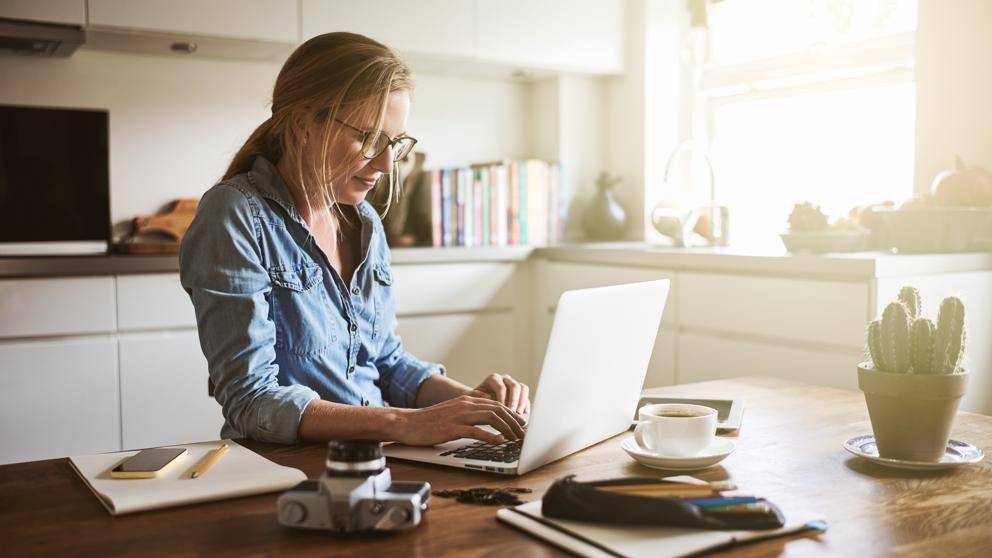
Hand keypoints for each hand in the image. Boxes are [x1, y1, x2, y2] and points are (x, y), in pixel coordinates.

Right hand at [394, 394, 526, 445]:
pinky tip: (499, 443)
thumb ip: (469, 411)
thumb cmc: (429, 420)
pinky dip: (491, 437)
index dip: (511, 414)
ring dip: (507, 429)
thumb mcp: (453, 411)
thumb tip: (486, 414)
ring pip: (491, 418)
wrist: (407, 422)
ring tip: (516, 439)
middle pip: (498, 409)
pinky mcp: (452, 428)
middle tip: (524, 433)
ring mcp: (459, 416)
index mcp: (467, 400)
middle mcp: (466, 405)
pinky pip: (476, 431)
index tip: (521, 424)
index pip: (496, 404)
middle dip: (514, 422)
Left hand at [468, 373, 530, 414]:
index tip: (502, 410)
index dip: (503, 399)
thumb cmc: (473, 400)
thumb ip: (478, 397)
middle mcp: (505, 379)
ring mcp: (513, 385)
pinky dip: (526, 404)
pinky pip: (526, 396)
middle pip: (514, 386)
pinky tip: (525, 414)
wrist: (478, 402)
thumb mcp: (472, 398)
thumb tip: (489, 398)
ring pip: (523, 388)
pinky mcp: (519, 393)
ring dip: (522, 402)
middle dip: (515, 400)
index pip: (501, 387)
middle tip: (513, 412)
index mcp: (493, 379)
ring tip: (520, 414)